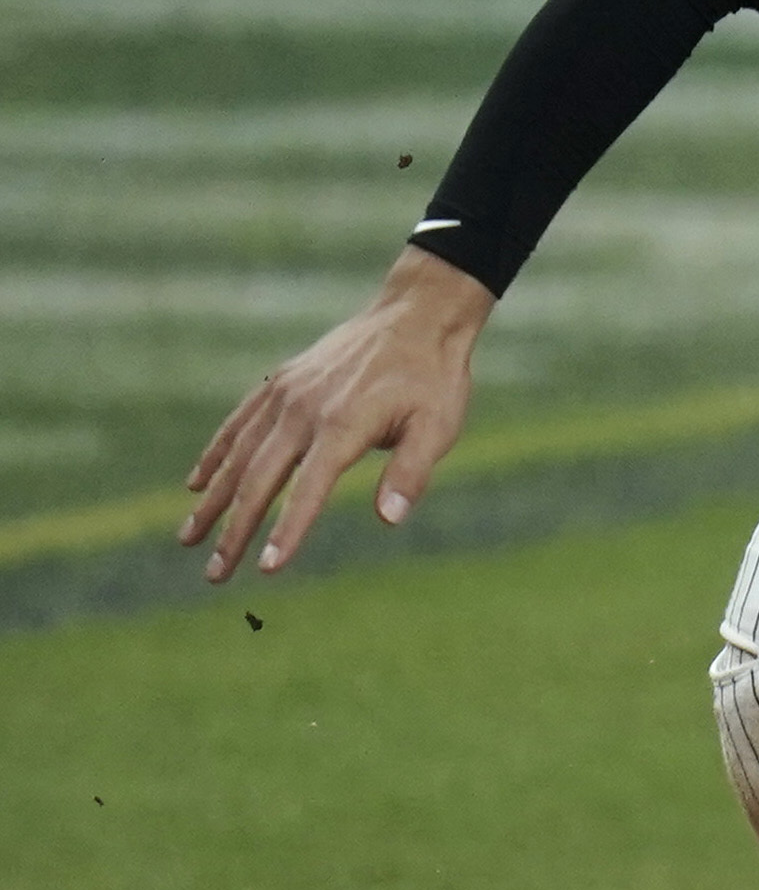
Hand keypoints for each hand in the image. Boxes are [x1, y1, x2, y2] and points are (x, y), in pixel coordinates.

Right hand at [181, 247, 494, 579]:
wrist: (415, 315)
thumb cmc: (433, 379)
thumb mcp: (438, 427)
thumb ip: (411, 473)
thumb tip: (389, 519)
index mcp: (342, 426)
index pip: (307, 490)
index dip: (287, 530)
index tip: (266, 568)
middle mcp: (303, 411)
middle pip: (258, 480)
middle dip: (234, 530)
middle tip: (214, 575)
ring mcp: (286, 395)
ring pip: (238, 455)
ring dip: (212, 500)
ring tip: (189, 538)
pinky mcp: (280, 383)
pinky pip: (238, 424)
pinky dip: (215, 455)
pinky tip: (196, 484)